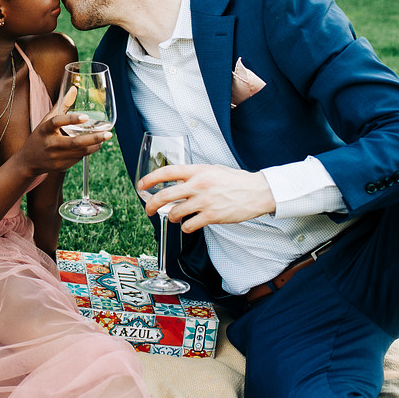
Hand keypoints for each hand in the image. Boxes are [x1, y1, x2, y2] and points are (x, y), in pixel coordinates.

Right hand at [16, 88, 111, 177]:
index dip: (71, 119)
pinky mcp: (61, 166)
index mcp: (45, 129)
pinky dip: (86, 152)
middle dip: (93, 139)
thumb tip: (74, 89)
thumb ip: (62, 105)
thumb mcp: (47, 120)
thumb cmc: (40, 136)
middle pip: (75, 143)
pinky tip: (92, 146)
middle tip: (108, 134)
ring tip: (104, 138)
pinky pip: (78, 159)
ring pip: (80, 152)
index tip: (85, 117)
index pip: (56, 122)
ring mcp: (56, 157)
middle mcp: (50, 143)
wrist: (28, 161)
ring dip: (94, 146)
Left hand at [138, 163, 275, 232]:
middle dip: (151, 204)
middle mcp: (198, 185)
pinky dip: (186, 227)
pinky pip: (189, 225)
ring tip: (174, 217)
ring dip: (171, 217)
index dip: (150, 179)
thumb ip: (195, 175)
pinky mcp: (212, 216)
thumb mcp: (212, 170)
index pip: (167, 172)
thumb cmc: (235, 181)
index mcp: (197, 171)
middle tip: (147, 210)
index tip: (141, 185)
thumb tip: (178, 182)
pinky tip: (189, 225)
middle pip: (165, 195)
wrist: (257, 192)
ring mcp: (204, 201)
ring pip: (175, 213)